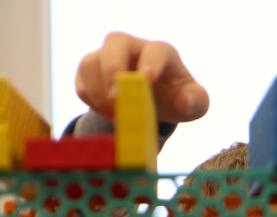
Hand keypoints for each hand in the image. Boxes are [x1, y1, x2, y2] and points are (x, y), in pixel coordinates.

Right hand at [75, 32, 208, 123]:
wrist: (154, 103)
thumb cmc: (176, 98)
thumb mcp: (194, 104)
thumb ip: (196, 102)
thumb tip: (184, 102)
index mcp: (160, 52)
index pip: (155, 51)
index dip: (150, 64)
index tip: (147, 81)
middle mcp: (132, 47)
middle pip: (115, 42)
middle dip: (114, 69)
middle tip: (117, 99)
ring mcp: (107, 56)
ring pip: (91, 62)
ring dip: (99, 91)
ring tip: (115, 114)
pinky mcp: (89, 71)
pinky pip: (81, 82)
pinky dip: (90, 100)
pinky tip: (107, 112)